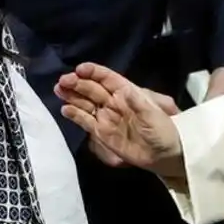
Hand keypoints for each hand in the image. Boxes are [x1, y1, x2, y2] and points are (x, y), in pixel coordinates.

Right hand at [55, 63, 184, 176]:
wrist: (164, 155)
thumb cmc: (163, 130)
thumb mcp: (153, 114)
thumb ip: (138, 103)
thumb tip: (125, 90)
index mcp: (127, 92)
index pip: (107, 78)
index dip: (94, 72)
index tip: (79, 68)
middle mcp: (114, 102)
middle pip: (92, 89)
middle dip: (77, 83)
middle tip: (63, 80)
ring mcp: (107, 117)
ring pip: (86, 103)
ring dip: (72, 96)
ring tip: (58, 90)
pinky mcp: (102, 133)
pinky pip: (86, 121)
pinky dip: (75, 115)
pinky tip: (65, 110)